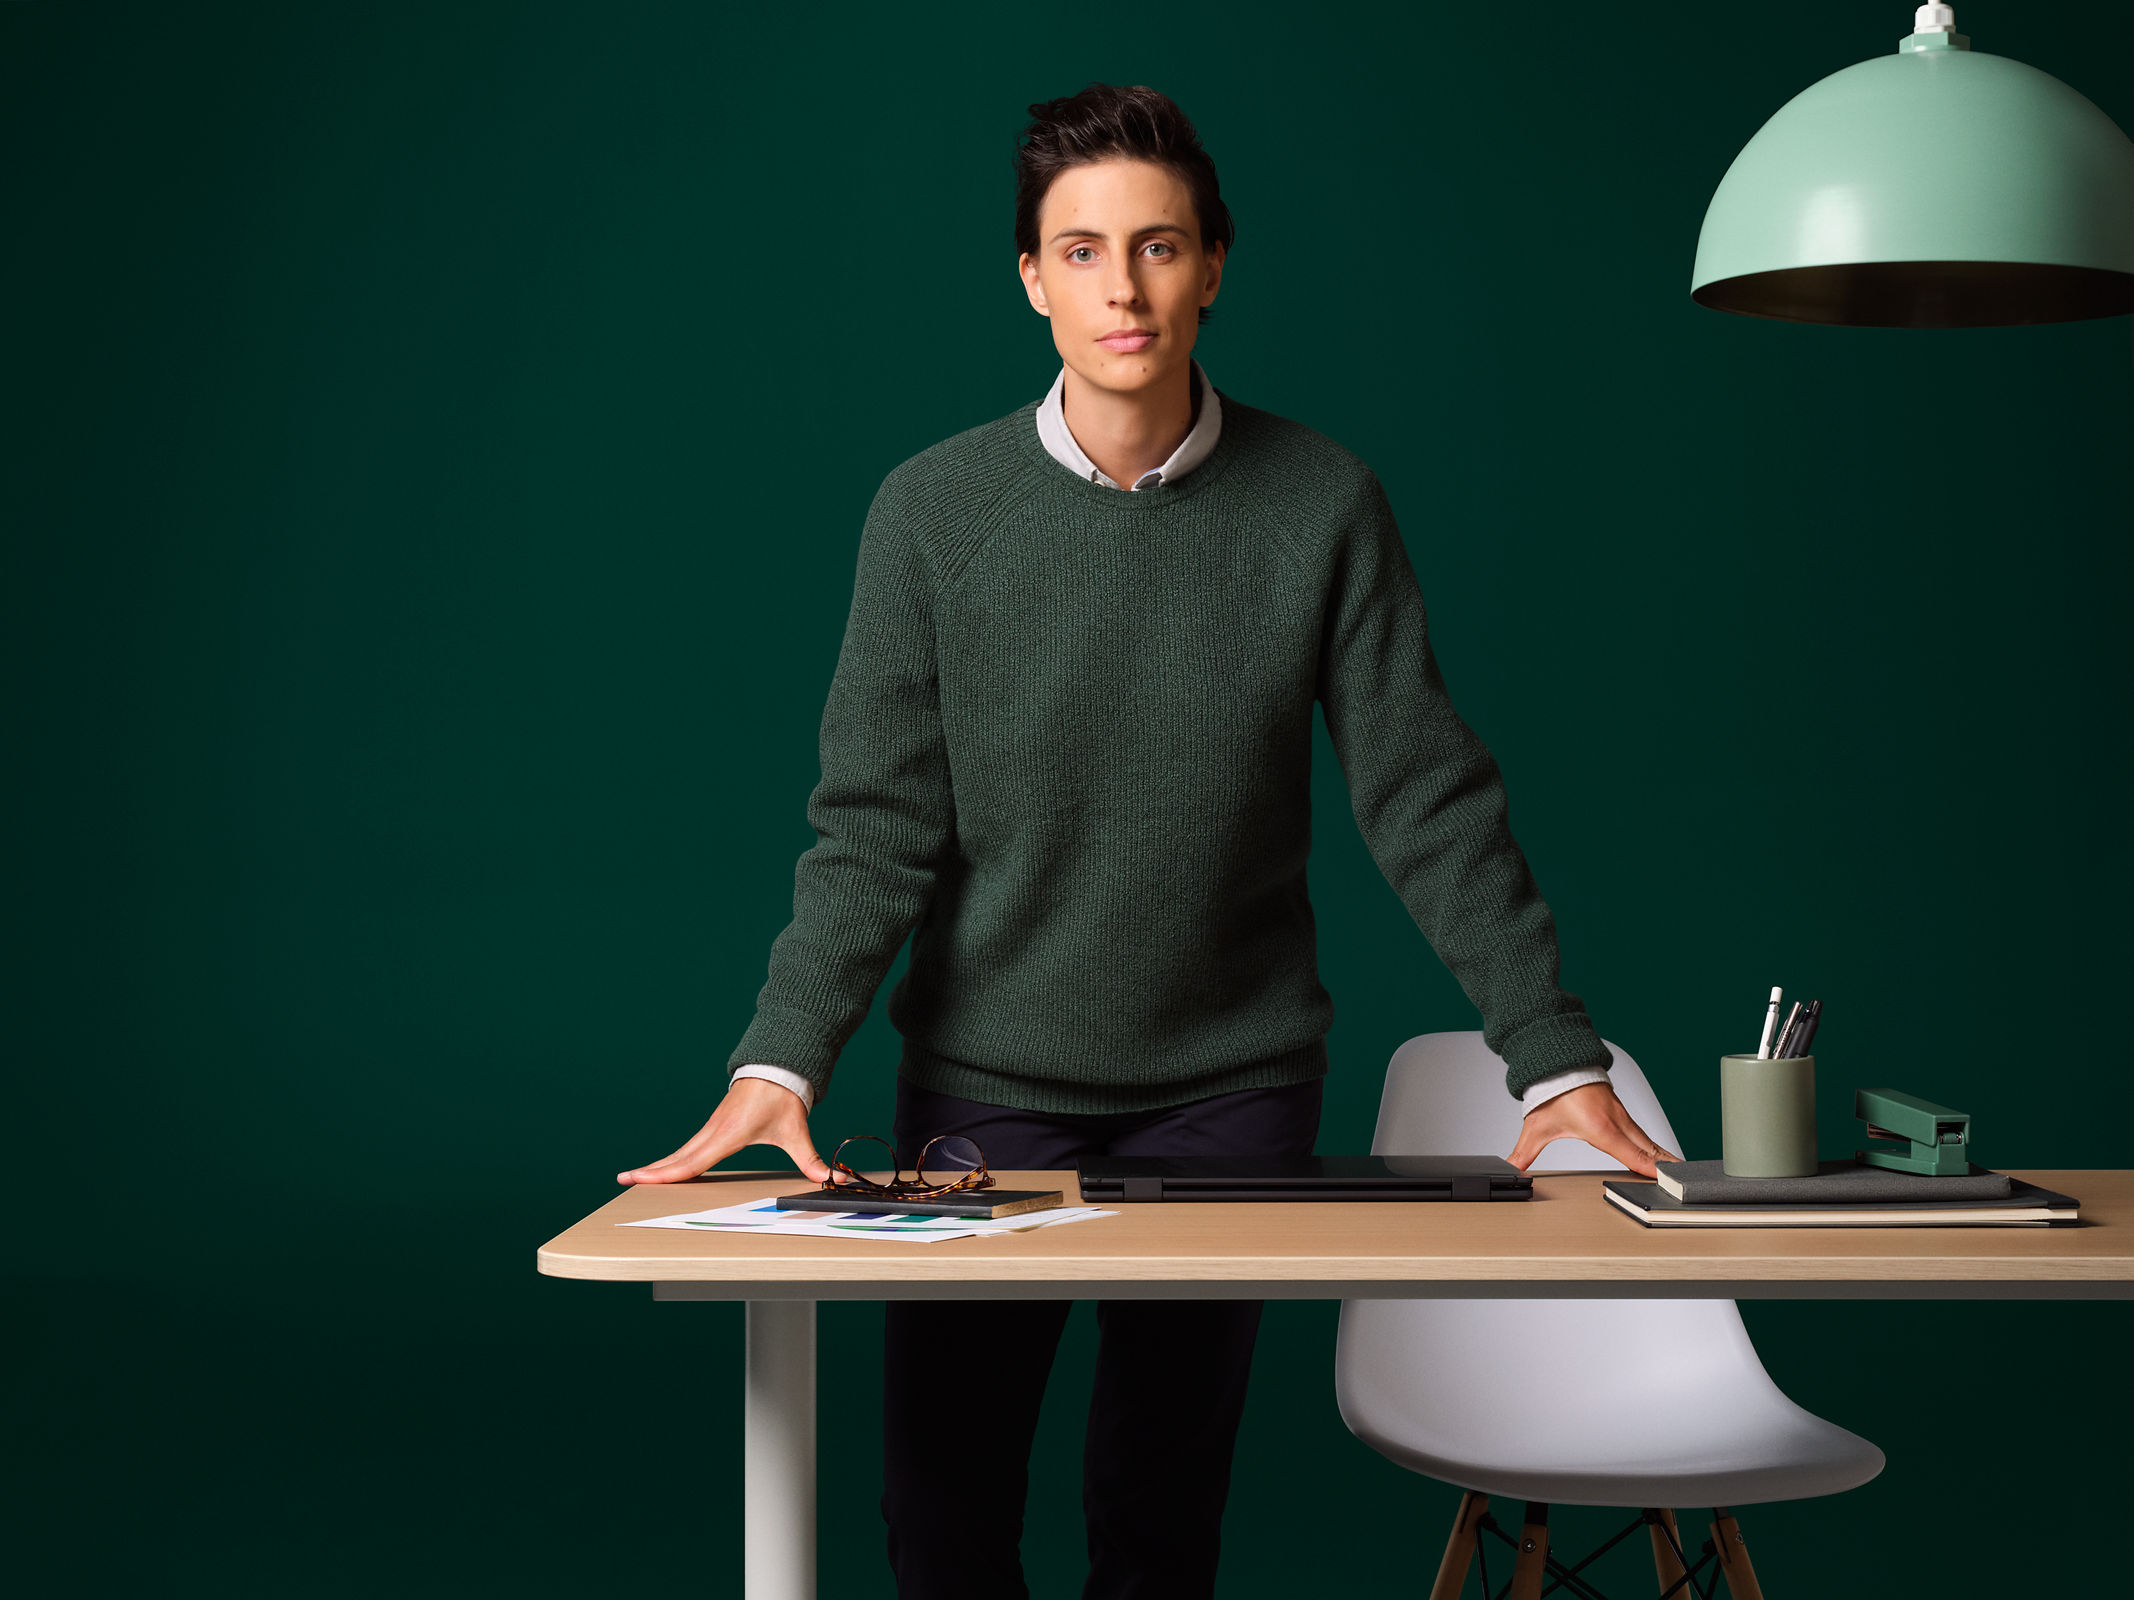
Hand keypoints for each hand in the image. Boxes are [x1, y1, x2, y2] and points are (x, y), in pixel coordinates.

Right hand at [616, 1075, 830, 1184]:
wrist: (777, 1068)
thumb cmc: (782, 1098)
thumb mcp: (796, 1130)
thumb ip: (810, 1158)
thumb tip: (831, 1177)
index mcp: (728, 1134)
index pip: (693, 1160)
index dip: (667, 1173)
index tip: (642, 1180)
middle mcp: (714, 1131)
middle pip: (677, 1156)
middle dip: (650, 1170)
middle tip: (623, 1180)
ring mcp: (712, 1127)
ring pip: (680, 1151)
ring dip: (657, 1165)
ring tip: (633, 1177)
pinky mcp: (715, 1126)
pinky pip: (688, 1146)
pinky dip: (672, 1158)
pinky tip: (664, 1168)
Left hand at [1506, 1081, 1680, 1179]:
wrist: (1559, 1062)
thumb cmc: (1551, 1093)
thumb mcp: (1536, 1126)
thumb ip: (1523, 1152)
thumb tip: (1508, 1170)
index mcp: (1599, 1127)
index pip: (1630, 1154)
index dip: (1650, 1169)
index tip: (1667, 1181)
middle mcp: (1616, 1122)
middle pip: (1647, 1149)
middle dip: (1666, 1168)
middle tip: (1685, 1185)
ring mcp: (1622, 1116)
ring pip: (1648, 1141)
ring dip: (1665, 1158)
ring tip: (1683, 1175)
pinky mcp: (1622, 1113)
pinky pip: (1644, 1134)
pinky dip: (1657, 1147)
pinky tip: (1664, 1157)